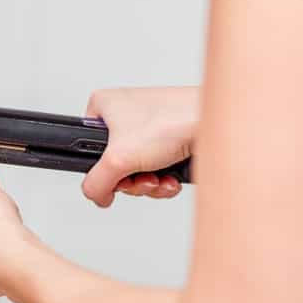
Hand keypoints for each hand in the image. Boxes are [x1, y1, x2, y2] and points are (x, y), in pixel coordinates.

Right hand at [83, 87, 198, 207]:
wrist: (216, 124)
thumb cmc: (173, 120)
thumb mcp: (118, 158)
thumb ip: (95, 183)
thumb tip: (96, 196)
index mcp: (105, 106)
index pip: (87, 147)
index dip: (101, 169)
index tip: (115, 176)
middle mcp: (126, 114)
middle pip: (115, 165)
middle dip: (131, 180)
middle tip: (142, 176)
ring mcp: (150, 127)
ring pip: (138, 170)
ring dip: (149, 183)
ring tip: (160, 177)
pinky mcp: (170, 140)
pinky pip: (158, 170)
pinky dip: (165, 180)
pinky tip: (172, 177)